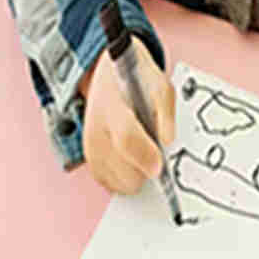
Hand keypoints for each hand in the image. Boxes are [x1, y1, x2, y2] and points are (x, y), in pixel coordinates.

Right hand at [79, 37, 175, 194]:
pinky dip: (124, 176)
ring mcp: (90, 148)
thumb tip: (168, 142)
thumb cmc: (137, 81)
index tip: (160, 166)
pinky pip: (111, 184)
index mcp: (113, 106)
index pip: (126, 138)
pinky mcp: (90, 160)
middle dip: (145, 167)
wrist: (110, 74)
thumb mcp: (160, 85)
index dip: (145, 156)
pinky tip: (131, 156)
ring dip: (135, 173)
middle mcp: (96, 130)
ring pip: (119, 183)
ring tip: (140, 148)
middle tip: (154, 149)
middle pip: (123, 171)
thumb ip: (166, 113)